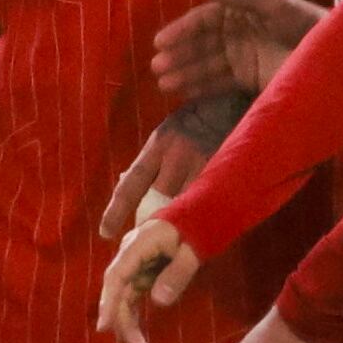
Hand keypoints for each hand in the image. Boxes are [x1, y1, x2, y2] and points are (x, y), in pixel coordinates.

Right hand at [95, 215, 202, 342]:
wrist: (202, 210)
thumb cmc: (198, 225)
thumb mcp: (193, 249)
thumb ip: (178, 273)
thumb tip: (158, 302)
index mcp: (138, 244)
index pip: (117, 276)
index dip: (109, 303)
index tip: (105, 328)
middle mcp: (130, 256)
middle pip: (118, 293)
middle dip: (124, 325)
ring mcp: (135, 266)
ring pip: (124, 300)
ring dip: (129, 327)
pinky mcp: (143, 274)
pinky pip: (133, 299)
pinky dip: (135, 319)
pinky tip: (139, 342)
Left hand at [99, 93, 240, 240]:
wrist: (237, 99)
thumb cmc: (198, 117)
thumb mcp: (169, 133)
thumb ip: (152, 160)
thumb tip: (126, 183)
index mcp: (158, 144)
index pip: (131, 184)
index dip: (116, 211)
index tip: (106, 234)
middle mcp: (178, 154)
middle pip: (158, 201)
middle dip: (152, 223)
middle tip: (147, 243)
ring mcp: (205, 162)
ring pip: (186, 205)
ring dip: (180, 223)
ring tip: (176, 238)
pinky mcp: (227, 169)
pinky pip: (211, 201)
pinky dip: (205, 215)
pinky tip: (203, 226)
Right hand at [154, 0, 326, 105]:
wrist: (332, 55)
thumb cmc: (305, 23)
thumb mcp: (273, 4)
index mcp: (240, 11)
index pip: (204, 19)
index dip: (182, 29)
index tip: (161, 42)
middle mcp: (236, 33)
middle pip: (201, 44)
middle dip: (178, 54)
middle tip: (157, 67)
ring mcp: (241, 57)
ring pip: (205, 65)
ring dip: (183, 72)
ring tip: (162, 83)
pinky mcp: (247, 79)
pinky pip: (217, 82)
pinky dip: (198, 87)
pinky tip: (180, 91)